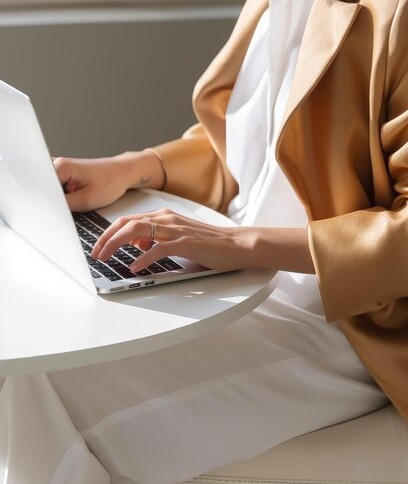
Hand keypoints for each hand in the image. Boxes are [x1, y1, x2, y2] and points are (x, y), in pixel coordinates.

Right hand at [53, 150, 164, 211]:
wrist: (123, 173)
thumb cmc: (111, 182)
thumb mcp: (86, 200)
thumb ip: (63, 206)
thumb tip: (47, 211)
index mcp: (61, 167)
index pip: (40, 188)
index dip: (46, 203)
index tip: (55, 212)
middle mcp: (57, 164)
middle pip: (44, 188)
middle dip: (53, 201)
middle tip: (71, 205)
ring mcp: (60, 168)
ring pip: (51, 190)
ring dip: (60, 198)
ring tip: (77, 198)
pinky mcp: (65, 173)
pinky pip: (57, 188)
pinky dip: (64, 196)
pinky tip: (76, 196)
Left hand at [90, 209, 255, 272]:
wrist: (236, 245)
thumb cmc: (209, 244)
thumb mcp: (177, 238)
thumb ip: (157, 239)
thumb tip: (136, 245)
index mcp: (165, 216)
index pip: (128, 219)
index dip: (109, 232)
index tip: (98, 246)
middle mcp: (167, 218)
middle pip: (127, 223)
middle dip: (106, 238)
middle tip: (95, 254)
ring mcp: (176, 229)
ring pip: (137, 231)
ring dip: (117, 244)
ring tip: (106, 257)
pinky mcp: (185, 242)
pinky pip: (158, 248)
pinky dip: (143, 258)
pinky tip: (134, 267)